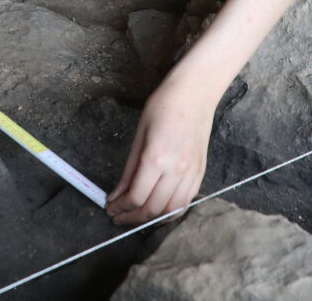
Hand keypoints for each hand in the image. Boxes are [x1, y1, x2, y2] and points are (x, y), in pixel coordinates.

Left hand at [106, 75, 216, 225]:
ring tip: (136, 215)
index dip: (121, 207)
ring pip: (171, 210)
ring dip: (152, 218)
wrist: (195, 93)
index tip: (111, 208)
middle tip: (119, 216)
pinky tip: (159, 209)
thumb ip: (129, 169)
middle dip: (132, 217)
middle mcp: (176, 170)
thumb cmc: (163, 106)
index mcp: (156, 158)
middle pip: (153, 208)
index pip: (137, 197)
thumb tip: (117, 194)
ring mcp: (191, 173)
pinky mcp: (200, 172)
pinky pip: (186, 201)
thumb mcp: (139, 135)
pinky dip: (171, 211)